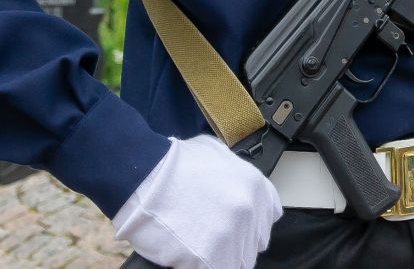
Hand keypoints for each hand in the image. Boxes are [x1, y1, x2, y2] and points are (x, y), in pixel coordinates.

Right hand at [110, 134, 281, 268]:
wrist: (145, 174)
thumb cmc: (174, 164)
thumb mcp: (217, 156)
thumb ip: (236, 178)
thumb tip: (236, 194)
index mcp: (256, 187)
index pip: (268, 218)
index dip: (250, 225)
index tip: (236, 228)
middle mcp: (251, 211)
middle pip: (252, 244)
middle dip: (234, 243)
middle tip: (209, 237)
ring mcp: (233, 235)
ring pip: (237, 262)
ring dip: (219, 257)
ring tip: (196, 245)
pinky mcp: (212, 257)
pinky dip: (200, 265)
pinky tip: (186, 254)